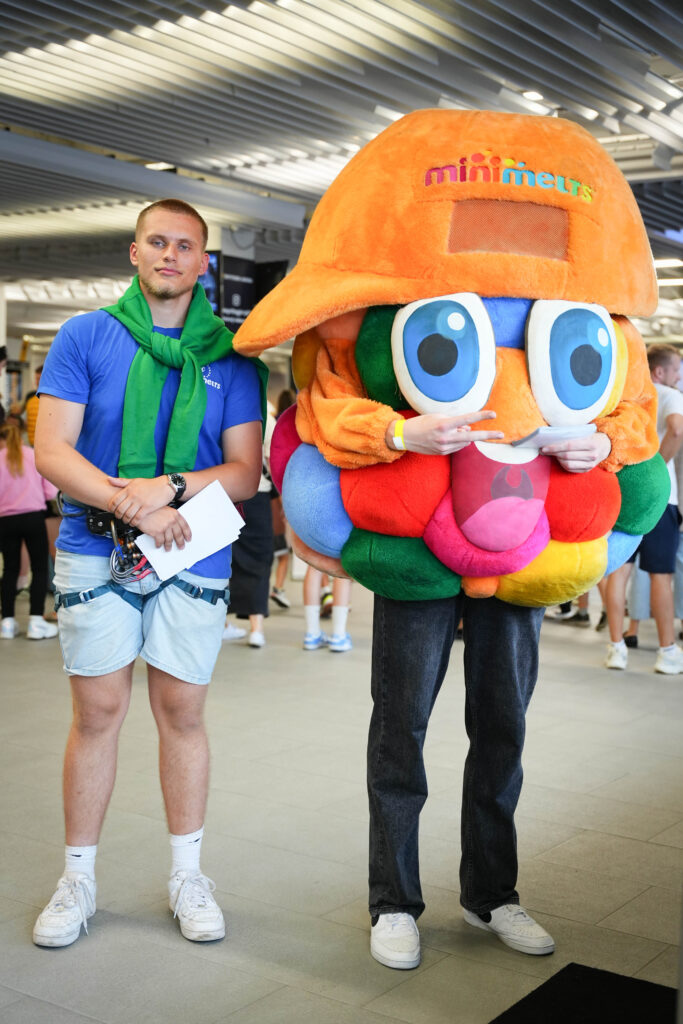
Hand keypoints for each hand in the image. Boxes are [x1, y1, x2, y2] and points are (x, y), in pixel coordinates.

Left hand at [106, 475, 173, 524]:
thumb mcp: (134, 480)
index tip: (112, 511)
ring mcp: (140, 502)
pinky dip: (134, 522)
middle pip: (120, 510)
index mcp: (128, 489)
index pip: (114, 501)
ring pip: (128, 515)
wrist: (166, 485)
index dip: (111, 508)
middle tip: (119, 517)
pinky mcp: (147, 508)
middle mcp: (133, 495)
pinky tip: (134, 523)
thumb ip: (121, 482)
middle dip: (118, 516)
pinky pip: (137, 518)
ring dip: (125, 520)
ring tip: (126, 521)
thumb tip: (108, 479)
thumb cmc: (150, 484)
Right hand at [136, 506, 191, 550]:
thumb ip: (171, 517)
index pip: (185, 526)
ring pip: (169, 540)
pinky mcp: (157, 532)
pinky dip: (159, 544)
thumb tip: (175, 527)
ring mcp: (165, 527)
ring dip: (169, 545)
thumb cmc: (151, 508)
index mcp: (175, 514)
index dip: (187, 534)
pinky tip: (158, 545)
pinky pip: (160, 541)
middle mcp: (171, 520)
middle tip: (181, 546)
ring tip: (168, 548)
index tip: (188, 539)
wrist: (140, 509)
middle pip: (178, 534)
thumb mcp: (165, 509)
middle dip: (180, 542)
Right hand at [388, 411, 503, 455]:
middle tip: (501, 434)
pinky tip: (447, 437)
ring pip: (464, 442)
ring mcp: (444, 447)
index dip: (481, 416)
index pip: (467, 419)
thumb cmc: (421, 423)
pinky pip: (457, 446)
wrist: (405, 437)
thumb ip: (455, 422)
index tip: (493, 414)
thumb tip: (468, 429)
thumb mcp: (437, 417)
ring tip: (453, 430)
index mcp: (444, 425)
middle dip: (488, 435)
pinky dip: (457, 441)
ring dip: (465, 436)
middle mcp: (445, 437)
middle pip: (472, 437)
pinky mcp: (442, 453)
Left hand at [541, 431, 610, 472]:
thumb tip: (552, 436)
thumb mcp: (585, 432)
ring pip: (568, 464)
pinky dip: (562, 464)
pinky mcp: (587, 470)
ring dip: (557, 459)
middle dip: (553, 453)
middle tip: (544, 450)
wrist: (606, 446)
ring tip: (552, 454)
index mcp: (591, 443)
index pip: (569, 445)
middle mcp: (592, 455)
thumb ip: (572, 434)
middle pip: (567, 456)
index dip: (555, 447)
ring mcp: (590, 464)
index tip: (544, 447)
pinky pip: (571, 469)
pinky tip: (559, 459)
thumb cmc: (591, 436)